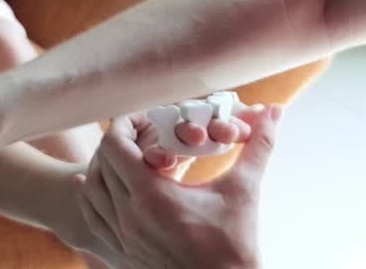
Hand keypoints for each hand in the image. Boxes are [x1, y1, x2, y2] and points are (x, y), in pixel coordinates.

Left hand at [72, 105, 281, 268]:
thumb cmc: (234, 247)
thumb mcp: (244, 191)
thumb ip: (258, 146)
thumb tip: (274, 112)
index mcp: (152, 197)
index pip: (115, 146)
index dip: (125, 124)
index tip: (144, 118)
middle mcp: (129, 217)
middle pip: (102, 163)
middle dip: (119, 141)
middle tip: (140, 133)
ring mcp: (123, 238)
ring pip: (91, 191)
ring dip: (102, 167)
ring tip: (122, 155)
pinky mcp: (123, 253)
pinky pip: (94, 219)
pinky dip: (92, 197)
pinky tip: (93, 185)